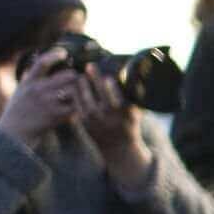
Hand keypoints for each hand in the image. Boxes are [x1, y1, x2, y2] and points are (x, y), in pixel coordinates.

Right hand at [0, 50, 84, 147]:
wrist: (12, 135)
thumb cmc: (17, 112)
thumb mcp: (20, 91)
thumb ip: (31, 79)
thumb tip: (41, 63)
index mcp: (28, 82)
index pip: (42, 63)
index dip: (54, 55)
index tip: (64, 52)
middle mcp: (37, 90)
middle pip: (66, 75)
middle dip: (74, 77)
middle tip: (78, 80)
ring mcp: (46, 103)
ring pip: (72, 90)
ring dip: (78, 92)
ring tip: (79, 95)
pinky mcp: (54, 116)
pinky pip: (73, 107)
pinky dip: (77, 107)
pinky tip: (77, 109)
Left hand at [72, 62, 148, 184]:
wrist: (117, 148)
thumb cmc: (128, 124)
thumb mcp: (135, 113)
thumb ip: (134, 96)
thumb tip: (137, 74)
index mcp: (124, 114)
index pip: (117, 98)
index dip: (112, 87)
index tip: (108, 77)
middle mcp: (108, 117)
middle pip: (99, 95)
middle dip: (94, 79)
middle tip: (90, 66)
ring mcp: (94, 120)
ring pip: (85, 98)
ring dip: (82, 85)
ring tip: (81, 75)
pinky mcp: (84, 122)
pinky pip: (77, 104)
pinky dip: (76, 94)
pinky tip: (76, 86)